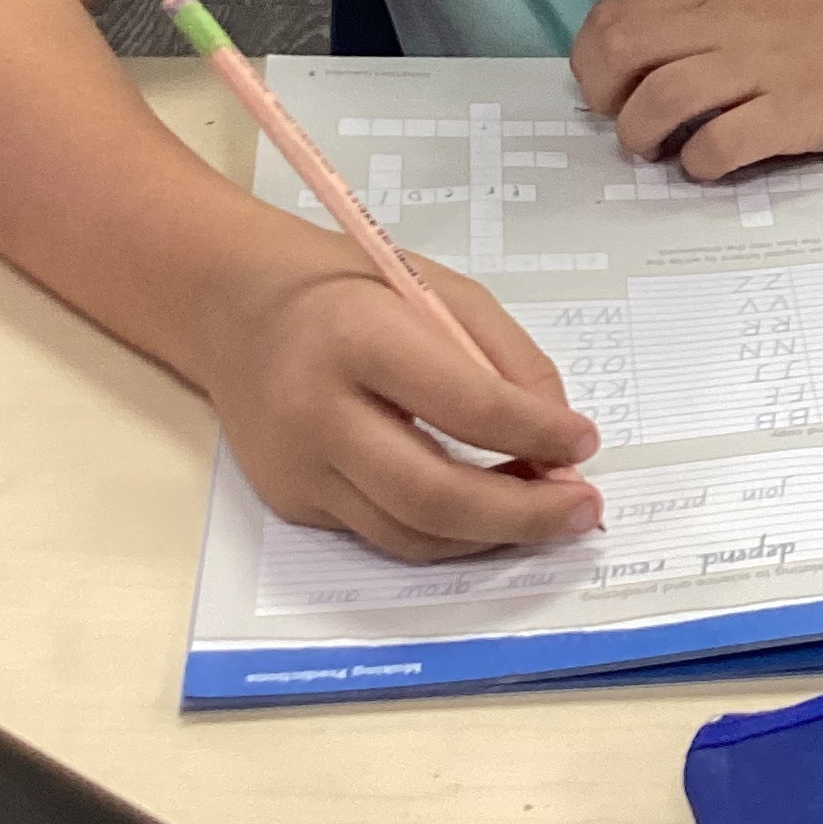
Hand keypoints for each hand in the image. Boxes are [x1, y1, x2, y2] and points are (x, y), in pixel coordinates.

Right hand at [200, 258, 601, 563]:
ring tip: (549, 515)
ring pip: (410, 533)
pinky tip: (491, 512)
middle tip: (583, 509)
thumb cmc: (351, 289)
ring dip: (493, 534)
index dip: (535, 432)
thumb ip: (505, 356)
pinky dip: (448, 533)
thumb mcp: (438, 289)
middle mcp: (316, 412)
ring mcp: (298, 469)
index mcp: (356, 336)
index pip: (463, 403)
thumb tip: (561, 437)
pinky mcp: (292, 503)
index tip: (586, 441)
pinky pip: (383, 534)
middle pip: (431, 493)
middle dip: (523, 513)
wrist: (236, 310)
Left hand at [573, 0, 822, 179]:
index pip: (615, 14)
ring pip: (659, 100)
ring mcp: (762, 66)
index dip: (592, 60)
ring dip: (643, 137)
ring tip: (664, 153)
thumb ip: (707, 22)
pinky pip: (717, 145)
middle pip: (622, 52)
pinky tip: (713, 166)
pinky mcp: (794, 113)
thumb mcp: (768, 2)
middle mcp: (730, 21)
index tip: (608, 92)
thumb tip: (641, 65)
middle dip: (606, 100)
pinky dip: (699, 165)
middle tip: (629, 126)